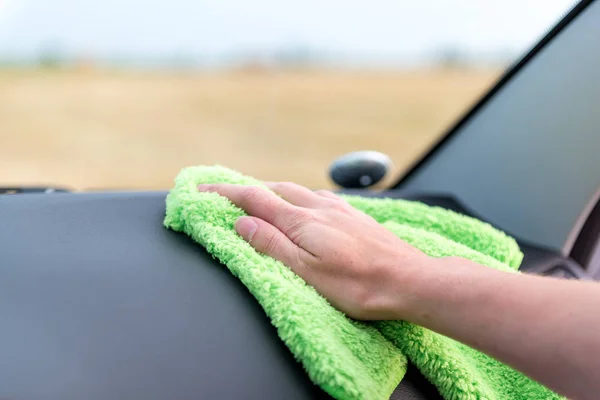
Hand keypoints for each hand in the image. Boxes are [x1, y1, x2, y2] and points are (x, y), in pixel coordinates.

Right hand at [198, 181, 430, 319]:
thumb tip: (242, 222)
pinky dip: (299, 197)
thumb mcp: (307, 272)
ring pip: (297, 191)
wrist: (410, 280)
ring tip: (260, 196)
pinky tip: (305, 204)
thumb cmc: (360, 285)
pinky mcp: (354, 216)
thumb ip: (272, 245)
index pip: (254, 199)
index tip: (201, 190)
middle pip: (274, 190)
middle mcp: (319, 208)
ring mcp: (339, 210)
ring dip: (273, 191)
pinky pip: (318, 197)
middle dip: (246, 189)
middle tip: (226, 193)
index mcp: (302, 222)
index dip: (224, 193)